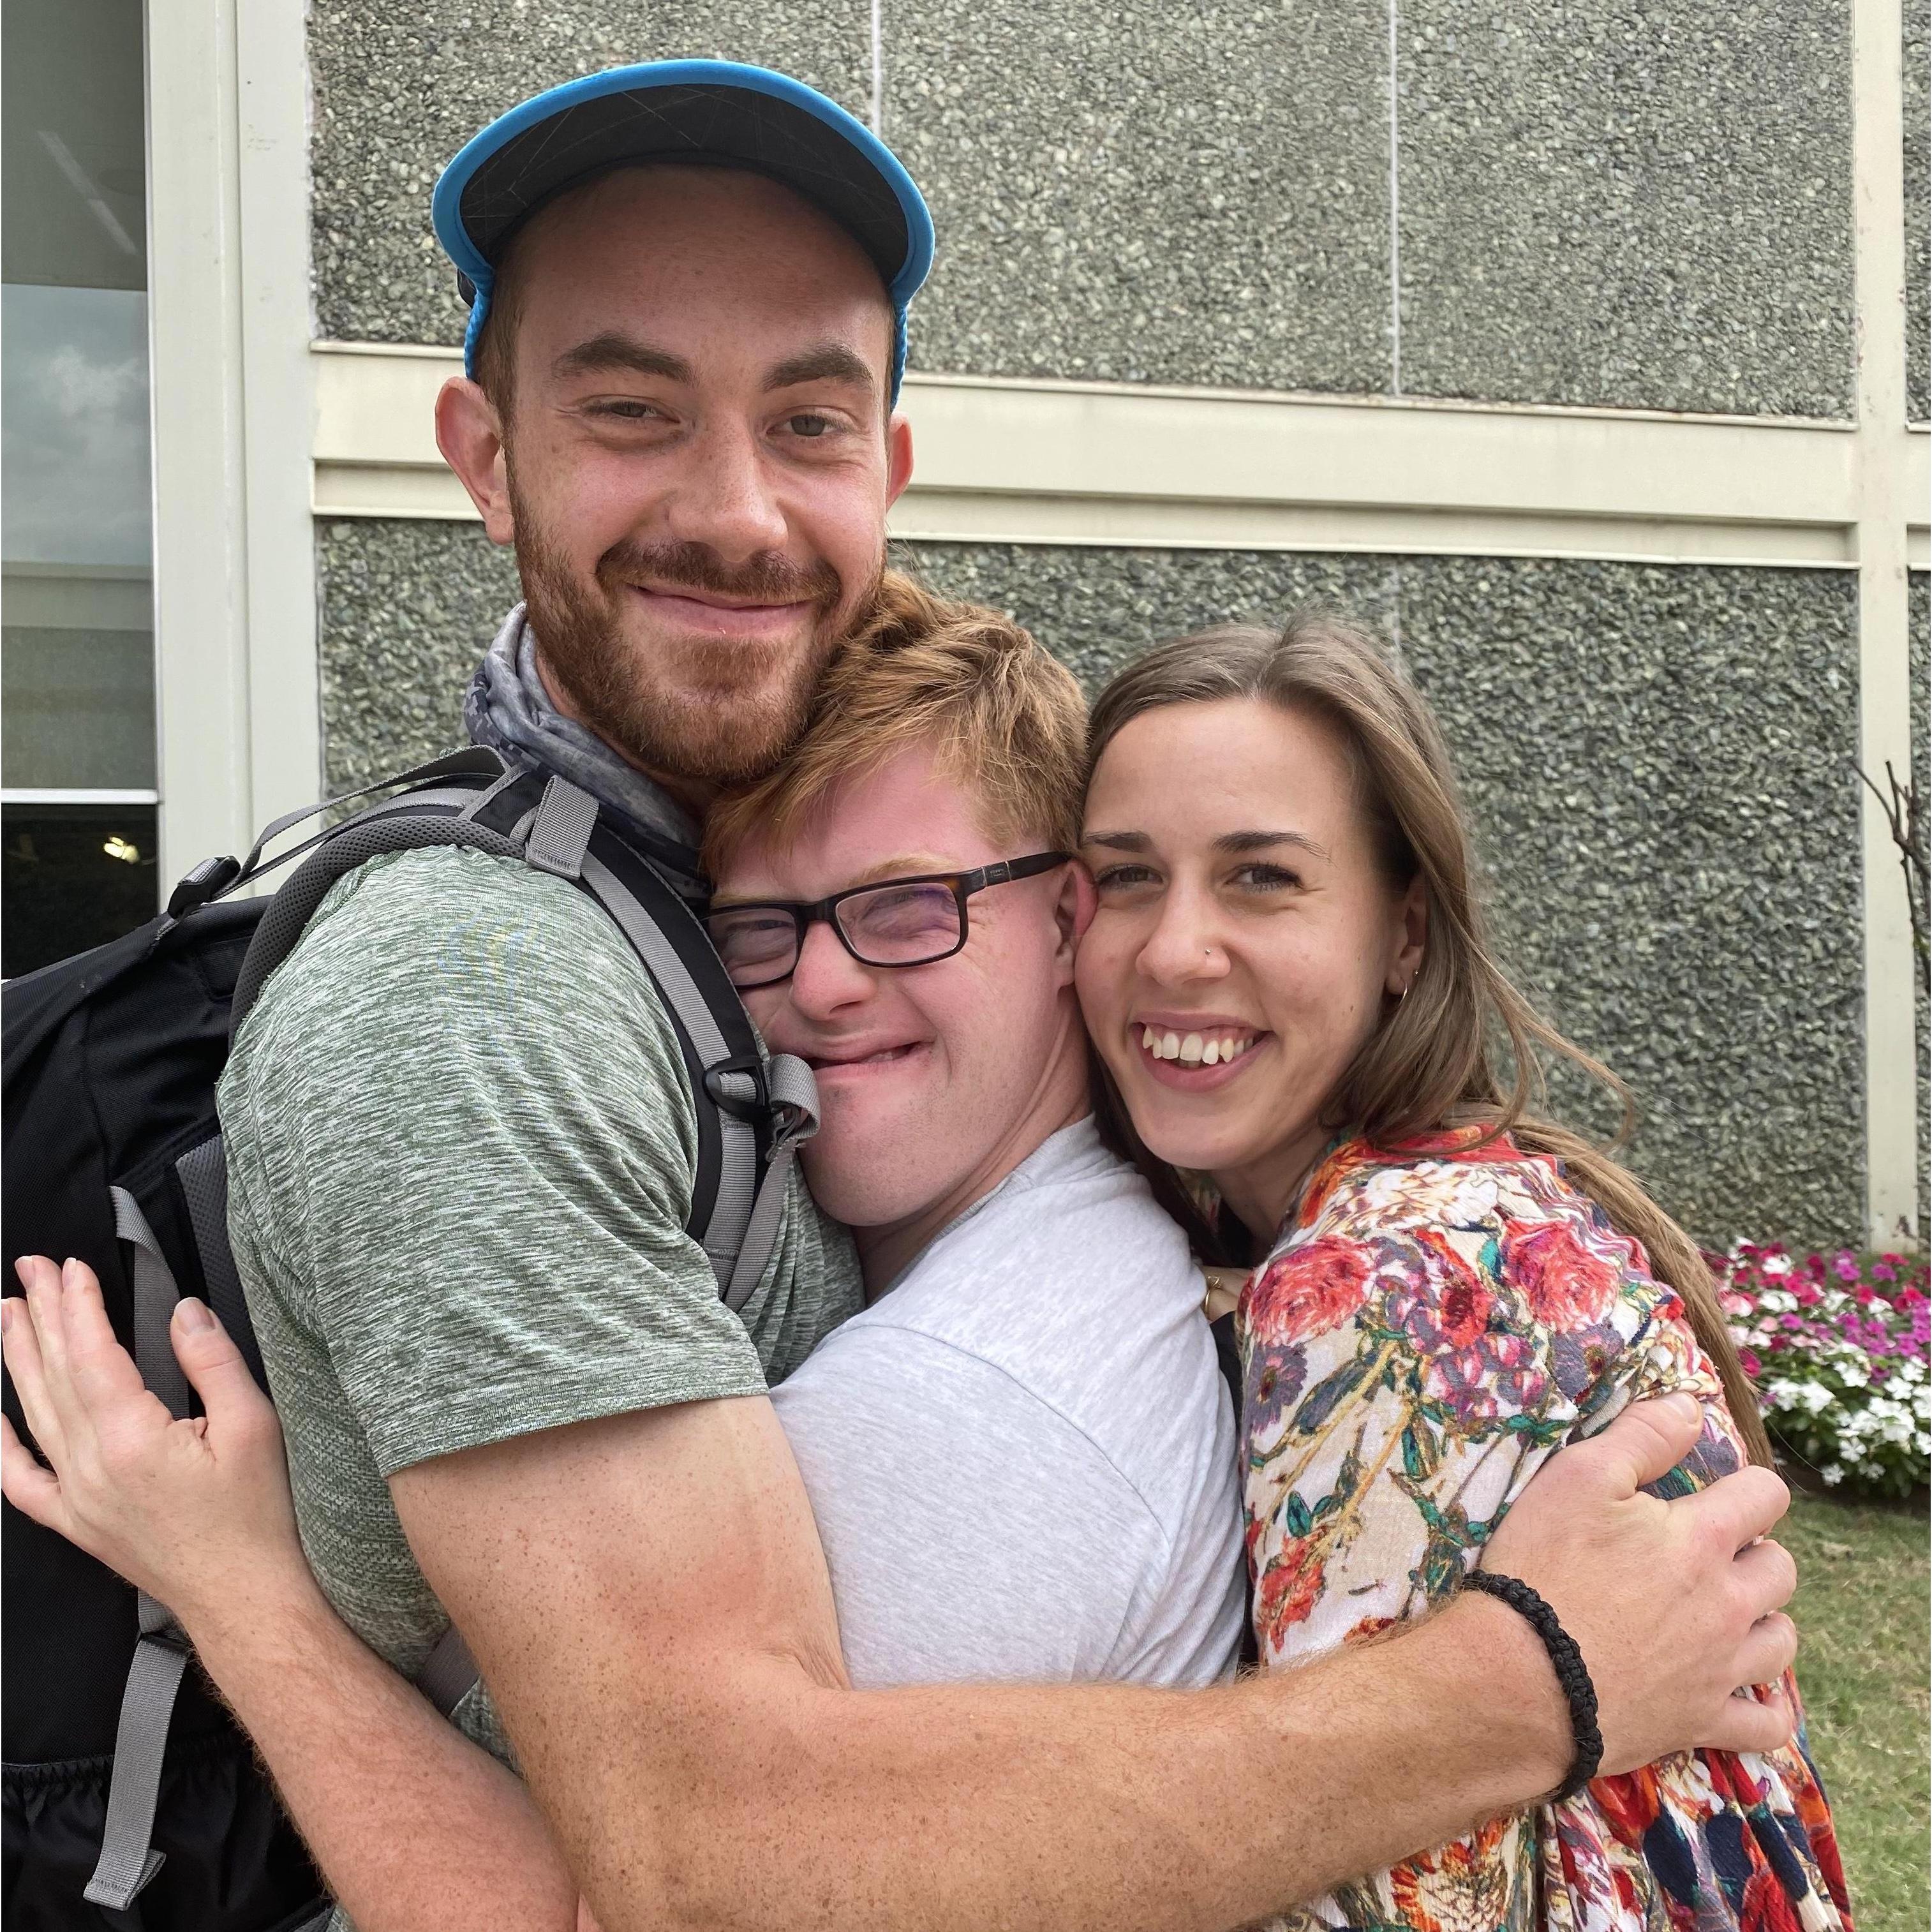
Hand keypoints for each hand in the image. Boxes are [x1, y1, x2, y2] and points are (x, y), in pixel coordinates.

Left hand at [1, 1254, 316, 1633]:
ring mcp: (76, 1498)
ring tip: (8, 1314)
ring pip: (34, 1415)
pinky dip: (1, 1445)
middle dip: (40, 1316)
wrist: (244, 1593)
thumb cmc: (256, 1516)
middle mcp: (91, 1468)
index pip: (90, 1355)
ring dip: (19, 1359)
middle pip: (54, 1376)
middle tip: (29, 1271)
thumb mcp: (254, 1426)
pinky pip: (21, 1481)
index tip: (72, 1268)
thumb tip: (183, 1313)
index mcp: (132, 1440)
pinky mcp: (76, 1522)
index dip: (78, 1307)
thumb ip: (213, 1363)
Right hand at [1479, 1393, 1796, 1773]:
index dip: (1746, 1484)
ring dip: (1764, 1621)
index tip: (1715, 1490)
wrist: (1520, 1679)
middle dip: (1755, 1551)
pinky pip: (1766, 1724)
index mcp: (1702, 1539)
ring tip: (1727, 1615)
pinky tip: (1747, 1694)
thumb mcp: (1577, 1478)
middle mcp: (1728, 1604)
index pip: (1765, 1495)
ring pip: (1782, 1642)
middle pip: (1780, 1570)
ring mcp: (1720, 1669)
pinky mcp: (1702, 1721)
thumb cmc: (1543, 1569)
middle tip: (1709, 1552)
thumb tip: (1692, 1406)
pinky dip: (1766, 1710)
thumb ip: (1642, 1437)